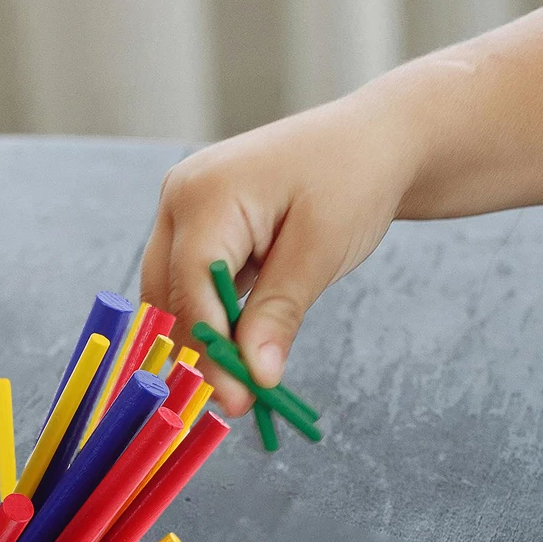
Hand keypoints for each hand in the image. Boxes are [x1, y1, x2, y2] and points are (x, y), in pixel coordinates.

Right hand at [141, 90, 419, 413]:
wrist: (374, 139)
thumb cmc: (354, 177)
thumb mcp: (321, 249)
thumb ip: (280, 312)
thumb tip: (255, 377)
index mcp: (206, 192)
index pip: (190, 285)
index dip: (209, 348)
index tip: (234, 400)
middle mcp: (180, 197)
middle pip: (167, 295)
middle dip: (200, 351)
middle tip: (238, 402)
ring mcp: (183, 211)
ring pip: (173, 296)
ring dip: (205, 339)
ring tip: (244, 382)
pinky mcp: (197, 227)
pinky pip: (190, 284)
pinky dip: (213, 319)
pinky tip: (243, 348)